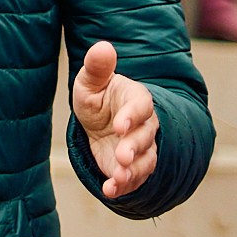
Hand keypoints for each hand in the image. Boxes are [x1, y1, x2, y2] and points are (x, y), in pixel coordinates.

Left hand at [72, 42, 158, 198]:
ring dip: (134, 171)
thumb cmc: (98, 97)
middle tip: (122, 156)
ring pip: (145, 160)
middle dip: (134, 147)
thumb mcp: (91, 82)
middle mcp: (144, 125)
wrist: (100, 121)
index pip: (141, 107)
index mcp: (136, 100)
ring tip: (119, 178)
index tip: (120, 124)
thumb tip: (102, 46)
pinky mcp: (132, 167)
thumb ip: (98, 67)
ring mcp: (141, 148)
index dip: (132, 116)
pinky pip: (134, 178)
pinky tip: (110, 190)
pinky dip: (124, 186)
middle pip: (145, 137)